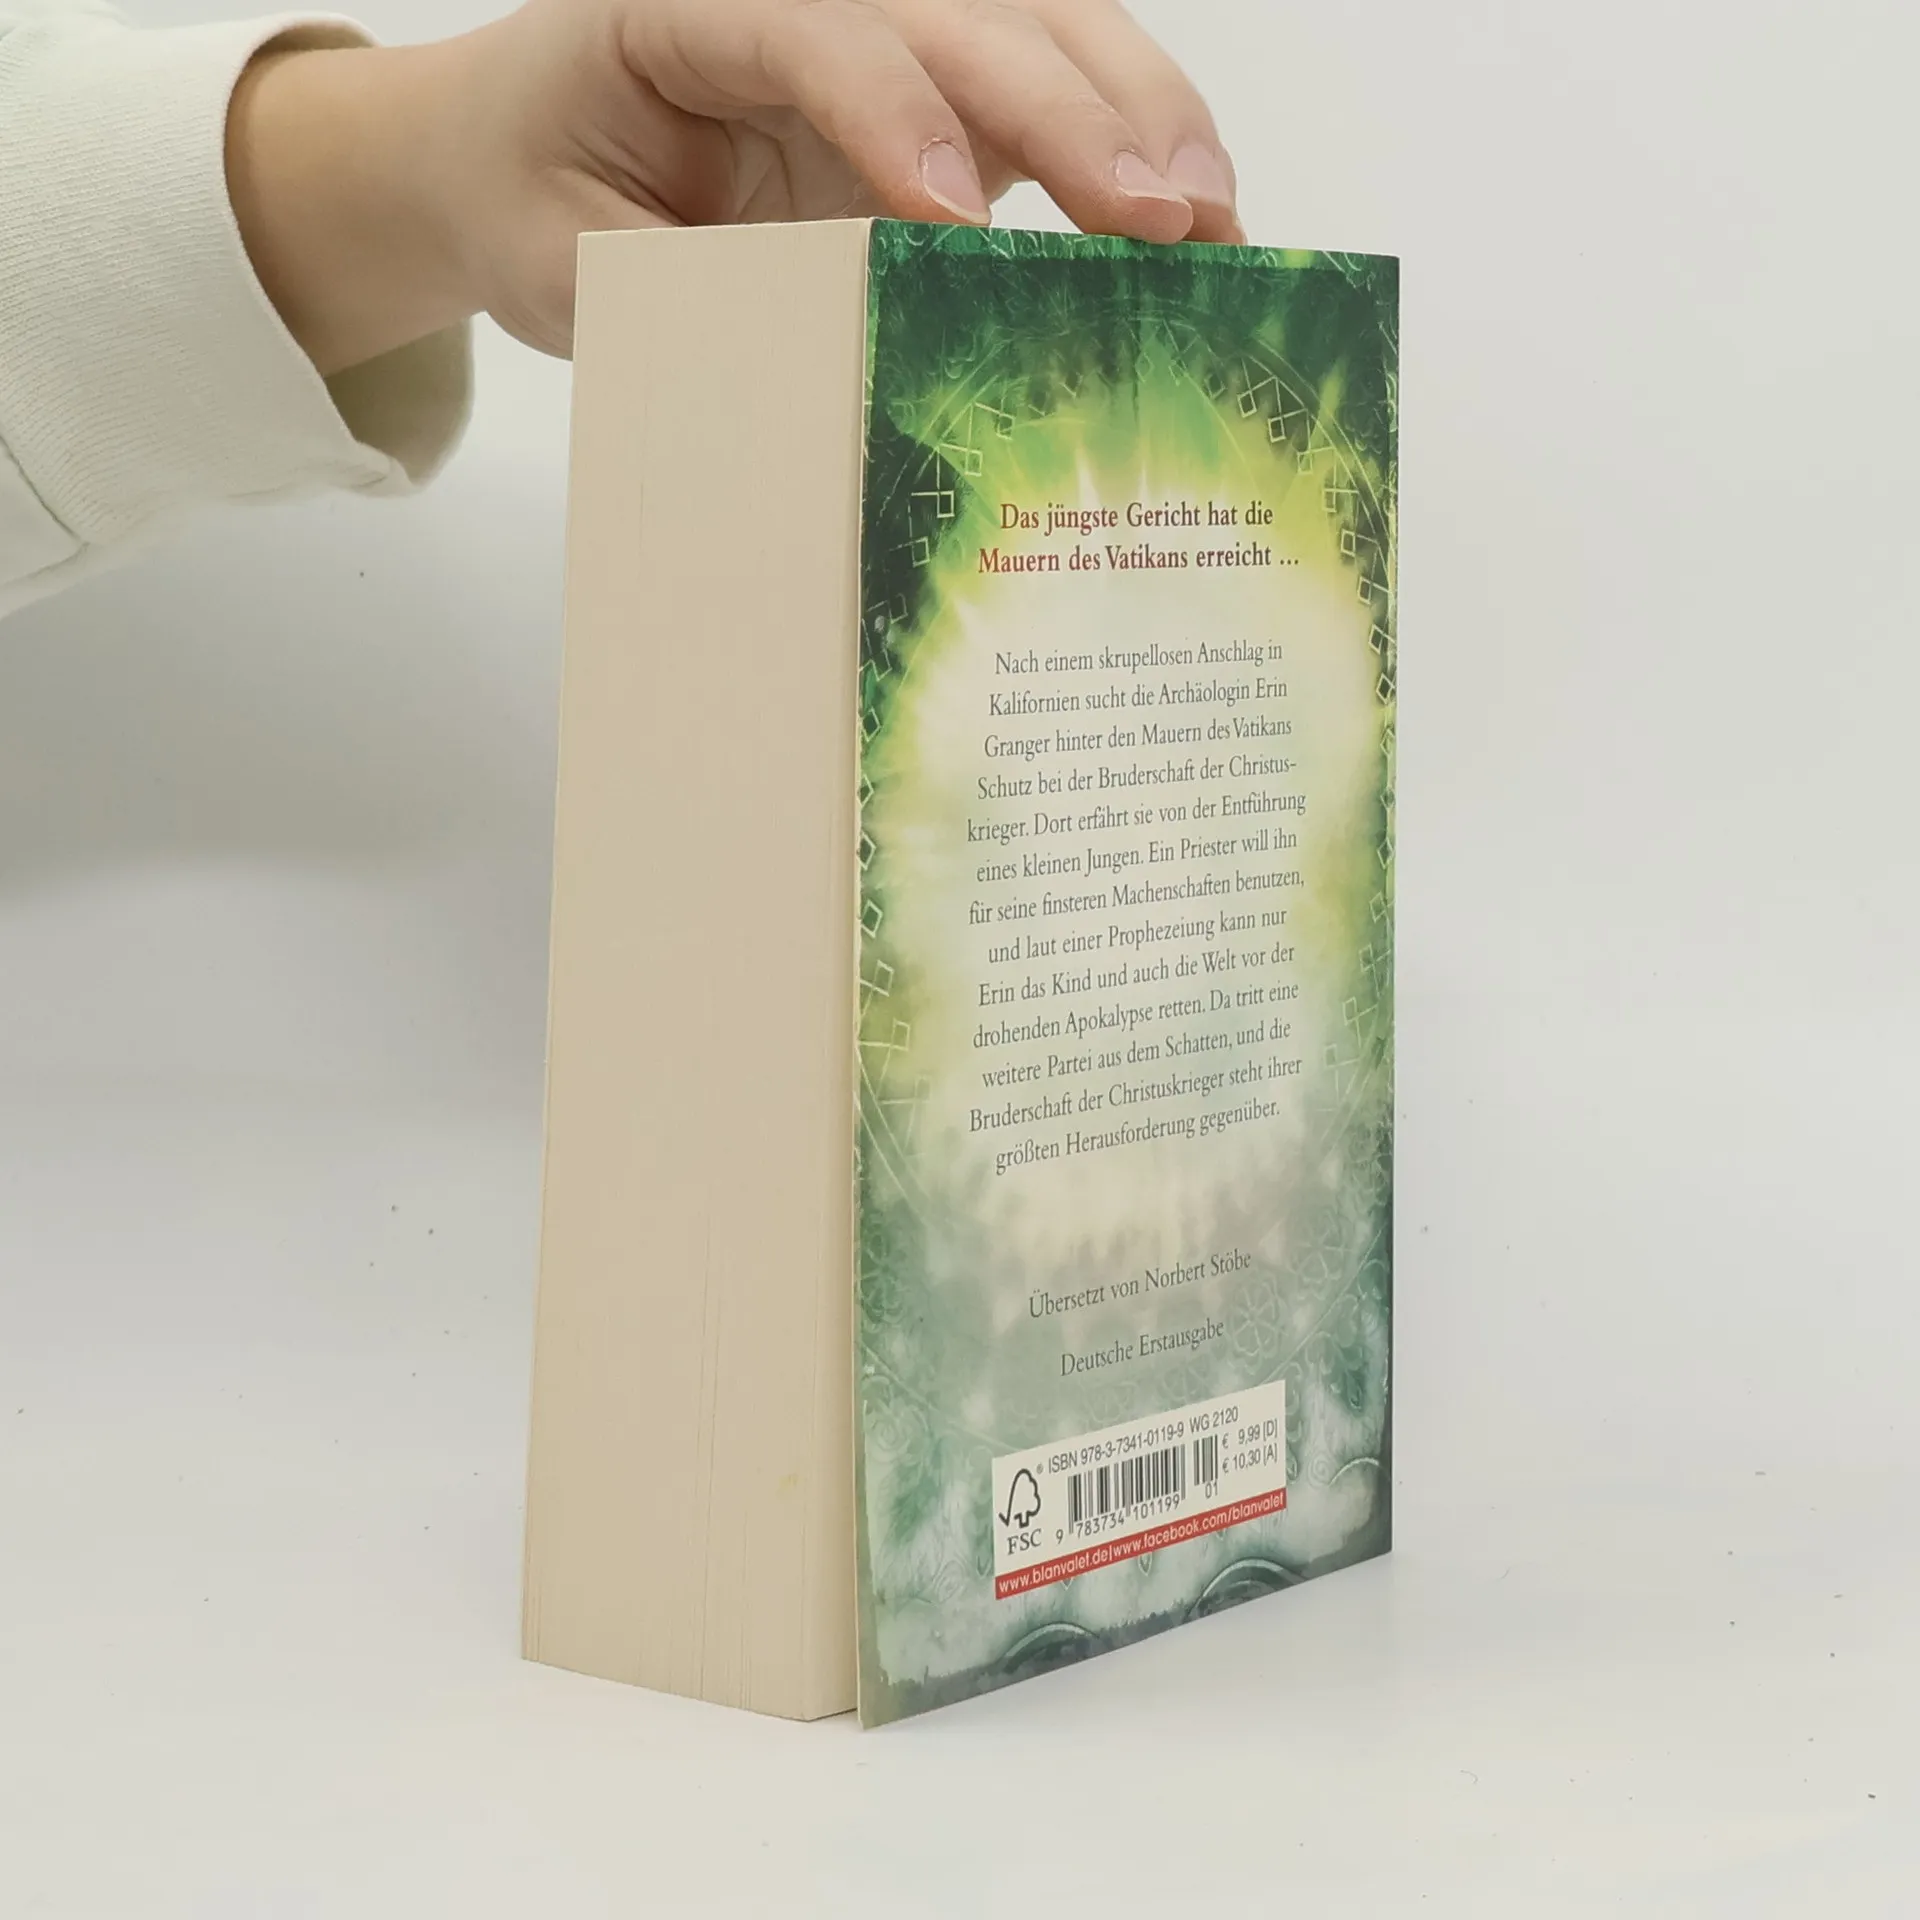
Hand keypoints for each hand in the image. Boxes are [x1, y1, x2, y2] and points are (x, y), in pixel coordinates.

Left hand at [227, 0, 1241, 372]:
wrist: (521, 153)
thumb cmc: (539, 199)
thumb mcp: (566, 266)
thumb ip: (674, 298)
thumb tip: (816, 371)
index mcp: (683, 9)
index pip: (810, 30)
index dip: (893, 113)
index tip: (955, 220)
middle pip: (957, 11)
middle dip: (1067, 111)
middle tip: (1159, 218)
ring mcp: (880, 27)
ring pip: (1034, 24)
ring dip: (1135, 114)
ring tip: (1213, 220)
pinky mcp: (931, 83)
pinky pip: (1047, 83)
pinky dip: (1126, 139)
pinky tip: (1193, 211)